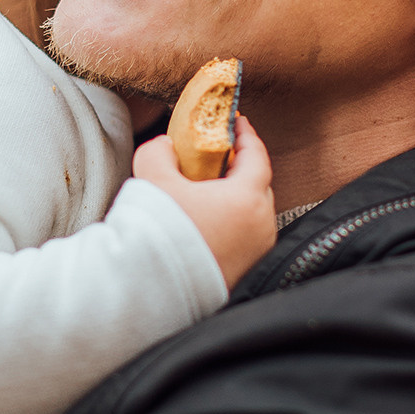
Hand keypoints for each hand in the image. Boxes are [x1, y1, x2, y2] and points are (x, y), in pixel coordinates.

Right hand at [133, 115, 276, 287]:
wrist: (153, 292)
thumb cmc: (159, 234)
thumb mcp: (152, 180)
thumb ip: (159, 152)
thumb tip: (166, 147)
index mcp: (247, 200)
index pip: (258, 156)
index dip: (246, 135)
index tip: (236, 121)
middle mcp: (261, 227)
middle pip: (258, 185)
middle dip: (240, 166)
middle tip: (219, 154)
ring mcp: (257, 253)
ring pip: (253, 213)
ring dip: (236, 197)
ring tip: (208, 189)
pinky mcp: (246, 273)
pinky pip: (246, 237)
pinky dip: (233, 222)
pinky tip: (207, 221)